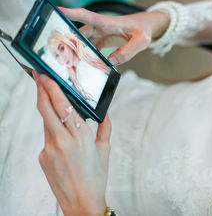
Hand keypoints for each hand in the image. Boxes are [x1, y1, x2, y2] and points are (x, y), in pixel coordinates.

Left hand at [33, 70, 110, 215]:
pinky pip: (47, 138)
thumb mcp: (105, 149)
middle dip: (41, 90)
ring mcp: (50, 149)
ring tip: (48, 97)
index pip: (64, 106)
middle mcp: (63, 140)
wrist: (82, 201)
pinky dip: (54, 132)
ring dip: (47, 109)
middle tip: (38, 76)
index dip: (53, 90)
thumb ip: (105, 127)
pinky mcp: (43, 157)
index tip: (47, 77)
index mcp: (81, 135)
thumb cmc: (96, 176)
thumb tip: (104, 112)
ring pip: (46, 122)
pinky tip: (63, 139)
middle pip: (46, 109)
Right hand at [60, 7, 169, 64]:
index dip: (72, 13)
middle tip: (61, 53)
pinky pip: (89, 47)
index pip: (88, 16)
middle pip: (80, 32)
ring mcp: (100, 32)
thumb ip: (128, 51)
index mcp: (108, 22)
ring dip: (76, 49)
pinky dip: (86, 54)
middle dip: (69, 40)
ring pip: (83, 40)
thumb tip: (111, 62)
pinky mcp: (101, 39)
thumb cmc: (144, 30)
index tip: (58, 10)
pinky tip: (84, 63)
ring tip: (70, 61)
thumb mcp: (141, 41)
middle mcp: (101, 26)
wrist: (146, 26)